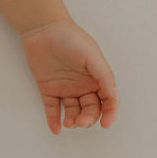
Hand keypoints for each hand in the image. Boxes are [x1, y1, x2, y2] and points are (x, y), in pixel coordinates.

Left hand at [19, 18, 119, 135]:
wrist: (42, 28)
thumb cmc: (70, 37)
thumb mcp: (92, 55)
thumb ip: (104, 76)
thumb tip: (113, 95)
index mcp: (97, 78)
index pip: (108, 100)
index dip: (110, 113)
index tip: (106, 123)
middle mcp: (83, 85)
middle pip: (90, 109)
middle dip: (88, 118)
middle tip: (81, 122)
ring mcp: (65, 88)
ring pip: (73, 111)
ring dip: (73, 120)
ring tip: (69, 123)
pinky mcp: (48, 88)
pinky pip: (52, 108)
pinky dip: (53, 120)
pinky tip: (56, 128)